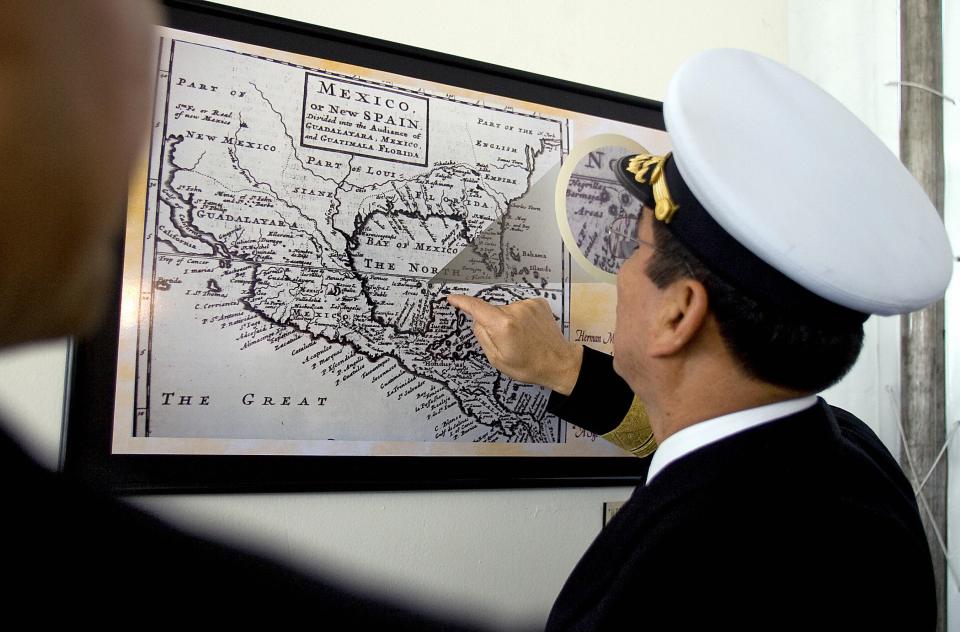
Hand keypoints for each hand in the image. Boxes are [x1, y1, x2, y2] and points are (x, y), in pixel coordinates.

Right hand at [446, 295, 582, 394]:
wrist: (559, 363)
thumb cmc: (527, 366)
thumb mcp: (497, 359)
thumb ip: (483, 336)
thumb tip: (477, 320)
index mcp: (502, 325)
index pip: (476, 307)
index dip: (462, 302)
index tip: (452, 298)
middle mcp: (515, 310)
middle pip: (492, 311)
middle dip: (493, 324)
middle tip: (506, 342)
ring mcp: (528, 304)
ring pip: (506, 310)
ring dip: (508, 321)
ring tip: (522, 338)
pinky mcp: (538, 302)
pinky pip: (519, 308)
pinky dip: (520, 317)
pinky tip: (529, 330)